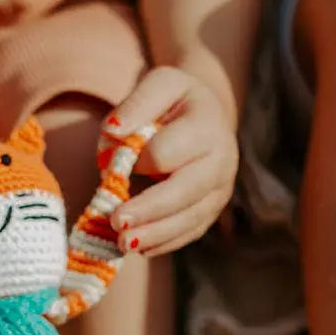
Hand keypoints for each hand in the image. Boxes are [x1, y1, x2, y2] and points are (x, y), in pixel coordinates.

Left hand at [107, 67, 238, 256]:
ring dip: (155, 234)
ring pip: (189, 218)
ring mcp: (220, 189)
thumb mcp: (158, 85)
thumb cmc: (174, 103)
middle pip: (184, 191)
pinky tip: (141, 249)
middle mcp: (222, 160)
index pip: (167, 151)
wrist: (206, 118)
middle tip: (117, 222)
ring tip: (123, 244)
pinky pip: (190, 232)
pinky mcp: (212, 211)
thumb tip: (114, 131)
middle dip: (149, 209)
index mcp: (207, 124)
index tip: (120, 163)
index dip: (140, 160)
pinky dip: (165, 243)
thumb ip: (137, 104)